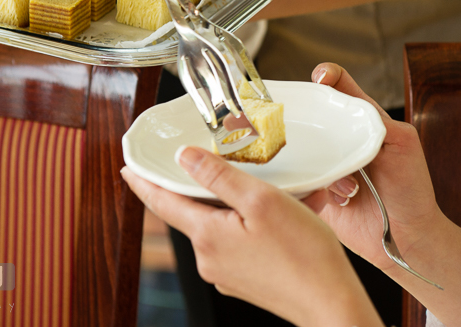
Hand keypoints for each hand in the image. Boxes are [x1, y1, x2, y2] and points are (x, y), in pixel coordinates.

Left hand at [121, 151, 382, 326]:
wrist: (330, 302)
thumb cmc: (303, 254)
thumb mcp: (260, 200)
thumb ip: (219, 176)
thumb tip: (185, 158)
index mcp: (206, 236)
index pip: (162, 203)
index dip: (144, 183)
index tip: (129, 170)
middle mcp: (209, 258)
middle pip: (194, 212)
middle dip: (207, 189)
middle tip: (224, 165)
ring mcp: (226, 273)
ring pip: (219, 226)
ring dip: (235, 206)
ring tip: (269, 192)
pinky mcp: (245, 281)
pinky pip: (237, 243)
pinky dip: (250, 225)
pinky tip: (279, 217)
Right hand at [303, 63, 445, 274]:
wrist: (407, 239)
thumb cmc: (412, 189)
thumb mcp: (404, 145)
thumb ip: (380, 123)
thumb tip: (355, 109)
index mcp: (360, 122)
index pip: (338, 88)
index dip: (327, 77)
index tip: (320, 79)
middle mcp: (338, 141)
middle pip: (307, 117)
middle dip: (297, 119)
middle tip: (299, 129)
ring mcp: (323, 166)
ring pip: (297, 152)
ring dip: (318, 168)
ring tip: (349, 189)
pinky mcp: (313, 194)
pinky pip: (293, 183)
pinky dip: (305, 189)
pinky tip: (331, 201)